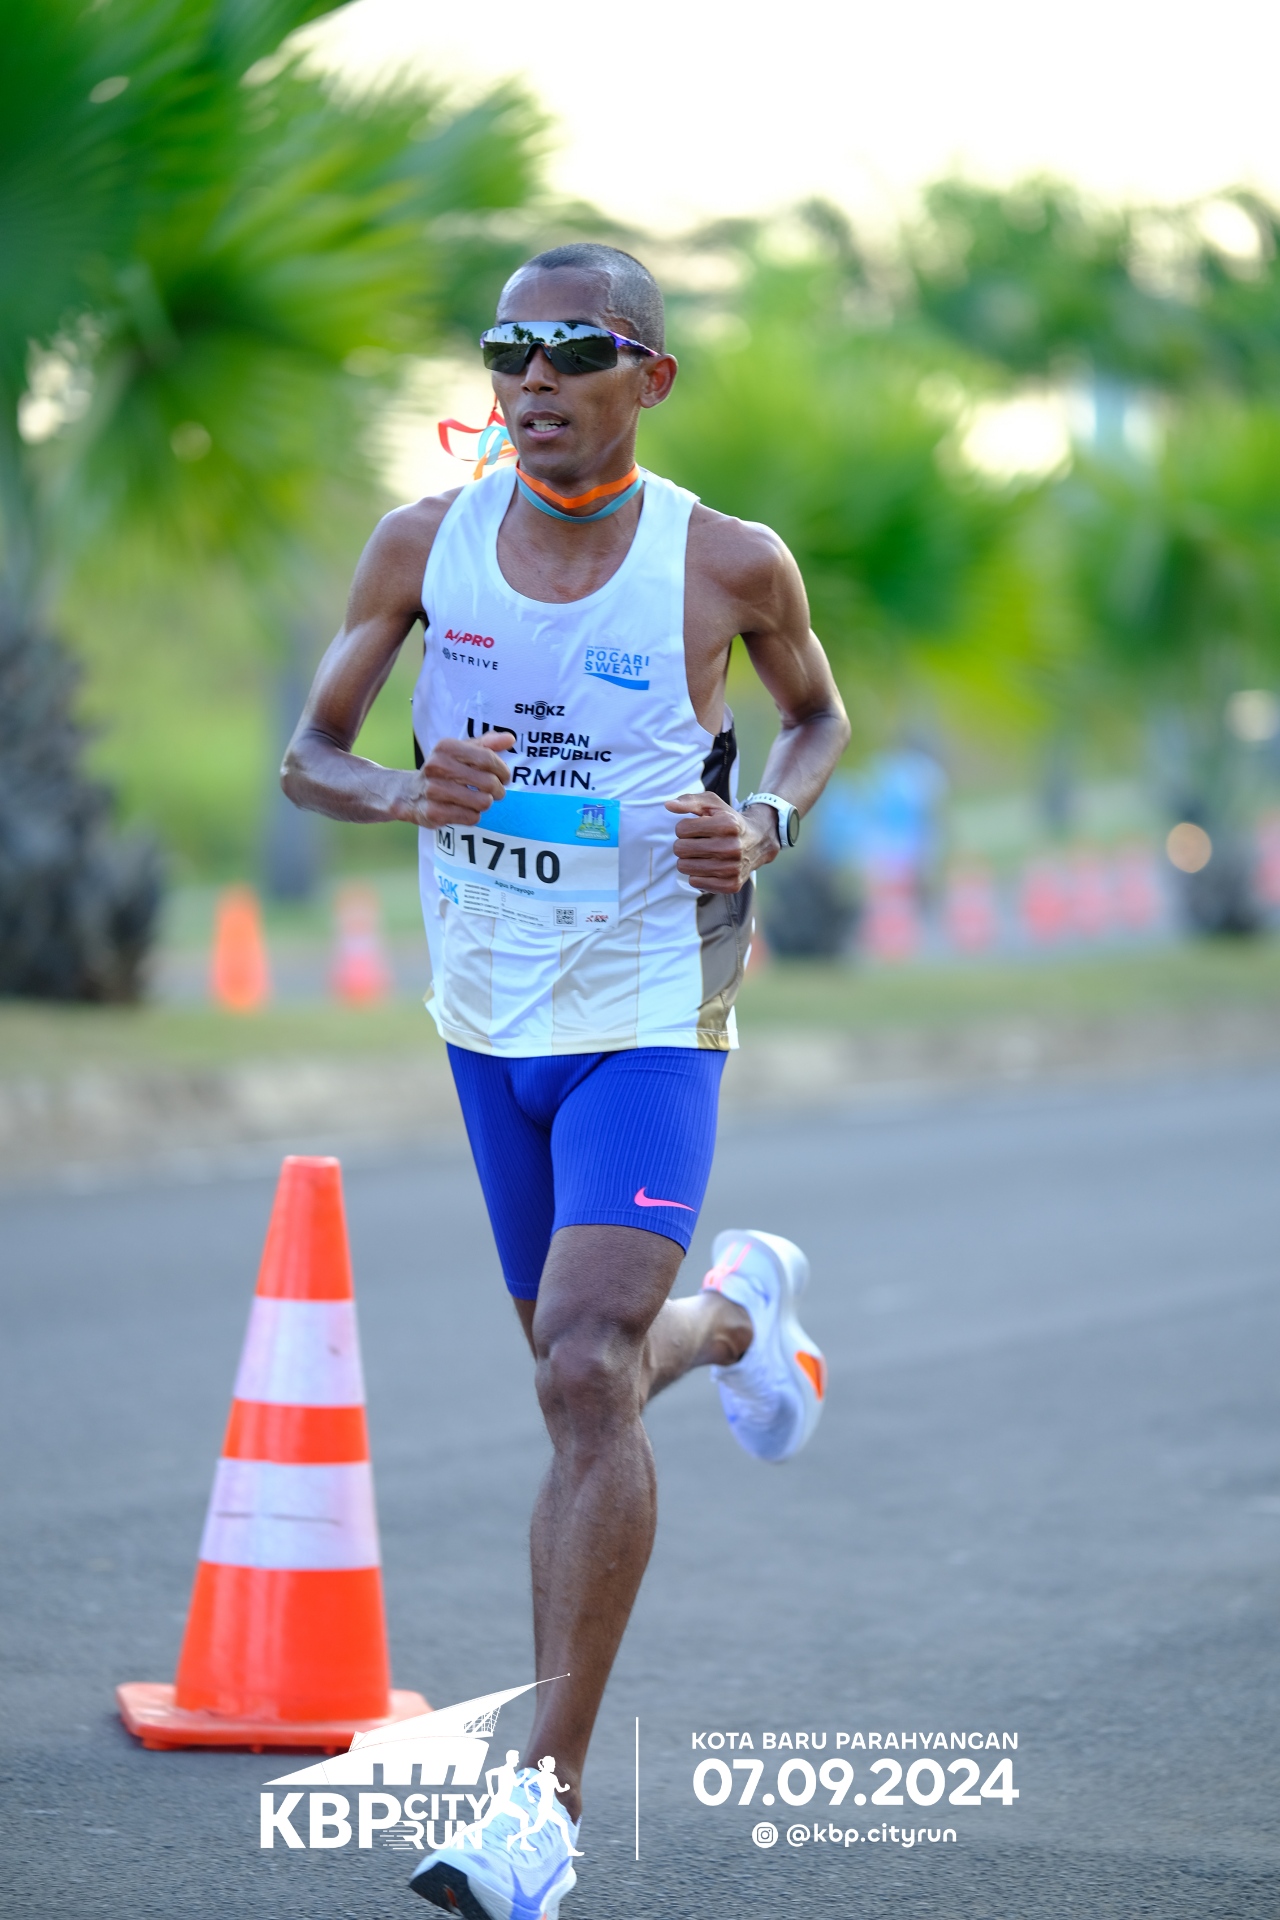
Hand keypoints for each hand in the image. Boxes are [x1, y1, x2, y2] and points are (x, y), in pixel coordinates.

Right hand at [392, 730, 513, 827]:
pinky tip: (465, 809)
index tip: (504, 776)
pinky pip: (471, 817)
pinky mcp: (434, 813)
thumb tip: (510, 738)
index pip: (487, 758)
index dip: (503, 770)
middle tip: (494, 791)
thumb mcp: (462, 751)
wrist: (409, 793)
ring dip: (486, 803)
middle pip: (488, 782)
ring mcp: (434, 790)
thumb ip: (487, 744)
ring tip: (479, 800)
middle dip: (498, 789)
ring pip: (483, 802)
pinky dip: (473, 815)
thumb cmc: (443, 770)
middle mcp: (437, 767)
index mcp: (446, 747)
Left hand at [665, 791, 778, 893]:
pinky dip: (698, 874)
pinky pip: (695, 882)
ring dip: (689, 859)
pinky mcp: (731, 885)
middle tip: (698, 842)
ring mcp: (732, 869)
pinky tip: (710, 866)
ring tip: (703, 853)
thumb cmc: (728, 820)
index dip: (685, 827)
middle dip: (684, 844)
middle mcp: (732, 848)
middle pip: (680, 849)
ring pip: (684, 867)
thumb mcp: (712, 804)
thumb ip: (689, 801)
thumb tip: (668, 805)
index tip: (697, 828)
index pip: (681, 829)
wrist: (758, 841)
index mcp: (727, 825)